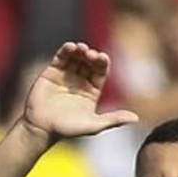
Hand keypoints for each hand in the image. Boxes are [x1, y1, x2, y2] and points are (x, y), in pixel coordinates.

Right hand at [19, 42, 138, 142]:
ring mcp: (65, 76)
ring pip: (76, 57)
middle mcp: (79, 81)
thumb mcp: (94, 125)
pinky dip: (65, 50)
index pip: (100, 71)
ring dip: (80, 50)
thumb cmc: (67, 129)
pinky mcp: (51, 73)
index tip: (102, 58)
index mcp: (92, 91)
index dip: (102, 63)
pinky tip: (70, 47)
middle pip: (89, 62)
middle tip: (91, 54)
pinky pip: (60, 58)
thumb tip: (136, 118)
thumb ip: (114, 120)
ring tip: (81, 48)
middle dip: (91, 56)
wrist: (41, 128)